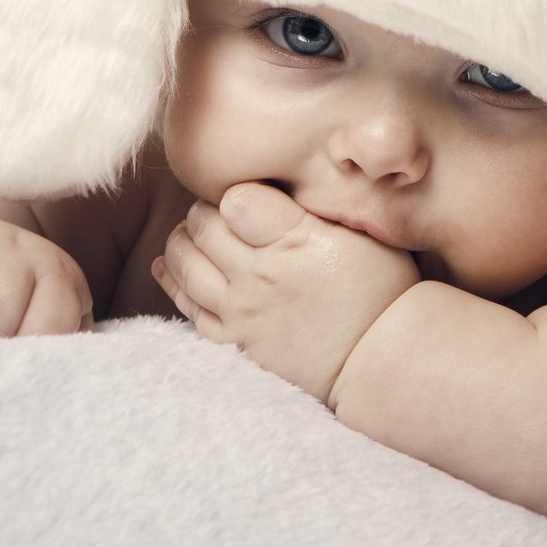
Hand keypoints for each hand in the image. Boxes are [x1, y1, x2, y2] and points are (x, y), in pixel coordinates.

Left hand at [153, 183, 419, 402]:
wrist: (379, 356)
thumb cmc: (377, 289)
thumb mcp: (354, 234)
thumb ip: (307, 209)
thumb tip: (269, 189)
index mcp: (289, 241)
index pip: (234, 200)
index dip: (233, 192)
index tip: (243, 195)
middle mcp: (256, 275)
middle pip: (203, 229)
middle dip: (201, 213)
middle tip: (212, 210)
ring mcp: (240, 311)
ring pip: (187, 265)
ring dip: (181, 242)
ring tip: (188, 232)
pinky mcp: (235, 341)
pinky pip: (189, 309)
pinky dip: (172, 283)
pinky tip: (167, 266)